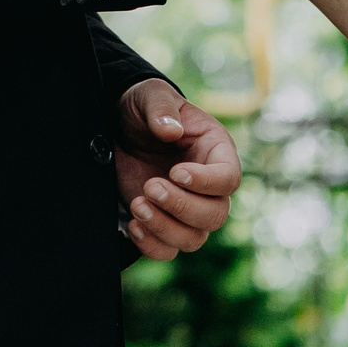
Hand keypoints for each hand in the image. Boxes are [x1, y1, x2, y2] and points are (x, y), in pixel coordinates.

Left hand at [112, 78, 239, 259]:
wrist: (118, 128)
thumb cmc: (144, 108)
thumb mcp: (150, 96)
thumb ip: (161, 108)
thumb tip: (170, 131)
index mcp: (216, 151)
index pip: (228, 178)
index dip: (207, 182)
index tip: (176, 173)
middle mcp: (208, 185)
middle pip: (215, 214)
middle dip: (181, 206)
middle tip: (150, 186)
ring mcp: (187, 208)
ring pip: (194, 238)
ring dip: (165, 228)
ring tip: (137, 204)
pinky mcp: (163, 224)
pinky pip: (168, 250)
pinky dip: (151, 245)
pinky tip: (133, 223)